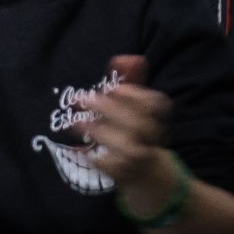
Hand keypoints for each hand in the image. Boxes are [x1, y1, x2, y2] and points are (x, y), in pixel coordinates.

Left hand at [79, 56, 177, 216]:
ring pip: (129, 148)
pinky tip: (82, 150)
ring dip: (101, 132)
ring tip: (76, 122)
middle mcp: (152, 139)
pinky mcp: (126, 176)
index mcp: (156, 119)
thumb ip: (130, 83)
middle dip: (112, 109)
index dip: (137, 95)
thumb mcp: (134, 109)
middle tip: (83, 98)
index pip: (156, 104)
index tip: (115, 87)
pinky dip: (98, 159)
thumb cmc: (137, 134)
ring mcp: (140, 159)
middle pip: (140, 124)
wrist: (146, 174)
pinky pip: (114, 168)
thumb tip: (124, 58)